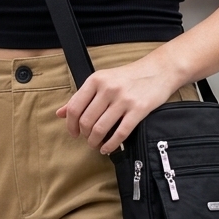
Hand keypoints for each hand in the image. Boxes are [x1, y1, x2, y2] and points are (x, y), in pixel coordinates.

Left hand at [56, 55, 178, 153]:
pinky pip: (120, 133)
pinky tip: (108, 148)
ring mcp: (124, 99)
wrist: (159, 70)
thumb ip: (81, 97)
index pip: (75, 108)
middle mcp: (108, 89)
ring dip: (95, 142)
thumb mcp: (102, 80)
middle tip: (88, 139)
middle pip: (86, 121)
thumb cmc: (128, 77)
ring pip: (100, 129)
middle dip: (85, 135)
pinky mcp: (138, 110)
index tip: (74, 133)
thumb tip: (60, 113)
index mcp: (96, 80)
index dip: (71, 125)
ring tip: (97, 144)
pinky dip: (111, 145)